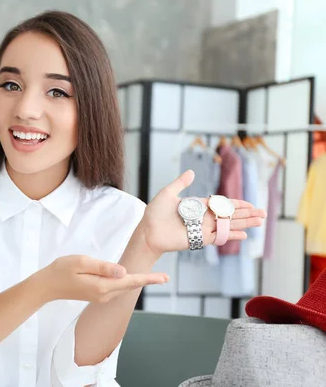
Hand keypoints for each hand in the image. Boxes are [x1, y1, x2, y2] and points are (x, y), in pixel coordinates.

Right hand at [39, 255, 168, 303]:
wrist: (47, 285)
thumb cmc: (62, 270)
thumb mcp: (82, 262)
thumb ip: (103, 267)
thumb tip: (123, 272)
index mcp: (102, 286)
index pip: (130, 281)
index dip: (148, 278)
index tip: (164, 278)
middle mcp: (104, 295)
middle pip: (130, 285)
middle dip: (146, 280)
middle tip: (165, 277)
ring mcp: (101, 297)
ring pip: (123, 287)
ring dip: (136, 281)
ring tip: (152, 277)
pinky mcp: (97, 295)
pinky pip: (115, 288)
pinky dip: (125, 282)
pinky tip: (129, 277)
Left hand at [138, 170, 266, 257]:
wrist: (147, 231)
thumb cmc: (155, 213)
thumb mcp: (167, 194)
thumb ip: (180, 183)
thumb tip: (190, 172)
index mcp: (197, 206)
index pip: (221, 204)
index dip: (236, 204)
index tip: (249, 204)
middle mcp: (203, 218)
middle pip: (229, 215)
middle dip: (246, 214)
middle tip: (263, 213)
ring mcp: (202, 229)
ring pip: (228, 225)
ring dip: (244, 223)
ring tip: (260, 222)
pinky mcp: (199, 239)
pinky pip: (219, 237)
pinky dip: (231, 235)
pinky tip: (244, 235)